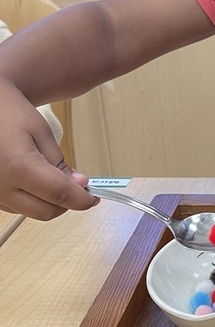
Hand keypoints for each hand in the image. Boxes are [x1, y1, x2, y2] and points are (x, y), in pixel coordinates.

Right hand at [0, 80, 97, 219]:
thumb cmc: (10, 114)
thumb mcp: (41, 132)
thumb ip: (60, 162)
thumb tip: (79, 185)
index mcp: (19, 167)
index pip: (59, 194)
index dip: (82, 199)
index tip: (94, 197)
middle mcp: (2, 187)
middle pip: (46, 211)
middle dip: (67, 203)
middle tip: (79, 187)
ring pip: (32, 212)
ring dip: (49, 203)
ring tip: (55, 180)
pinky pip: (17, 208)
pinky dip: (33, 200)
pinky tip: (37, 182)